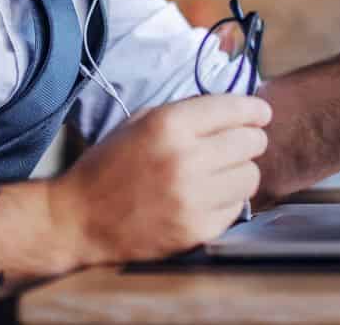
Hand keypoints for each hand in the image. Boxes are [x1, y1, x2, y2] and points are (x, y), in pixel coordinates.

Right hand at [49, 93, 271, 266]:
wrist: (78, 219)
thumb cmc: (109, 166)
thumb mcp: (141, 122)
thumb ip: (187, 112)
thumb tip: (234, 109)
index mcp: (169, 125)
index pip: (235, 109)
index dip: (254, 109)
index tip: (261, 113)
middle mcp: (185, 159)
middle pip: (251, 142)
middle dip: (249, 140)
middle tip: (239, 144)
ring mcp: (192, 198)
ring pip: (250, 176)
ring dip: (241, 172)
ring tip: (222, 173)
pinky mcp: (195, 230)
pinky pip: (236, 208)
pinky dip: (227, 201)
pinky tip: (207, 197)